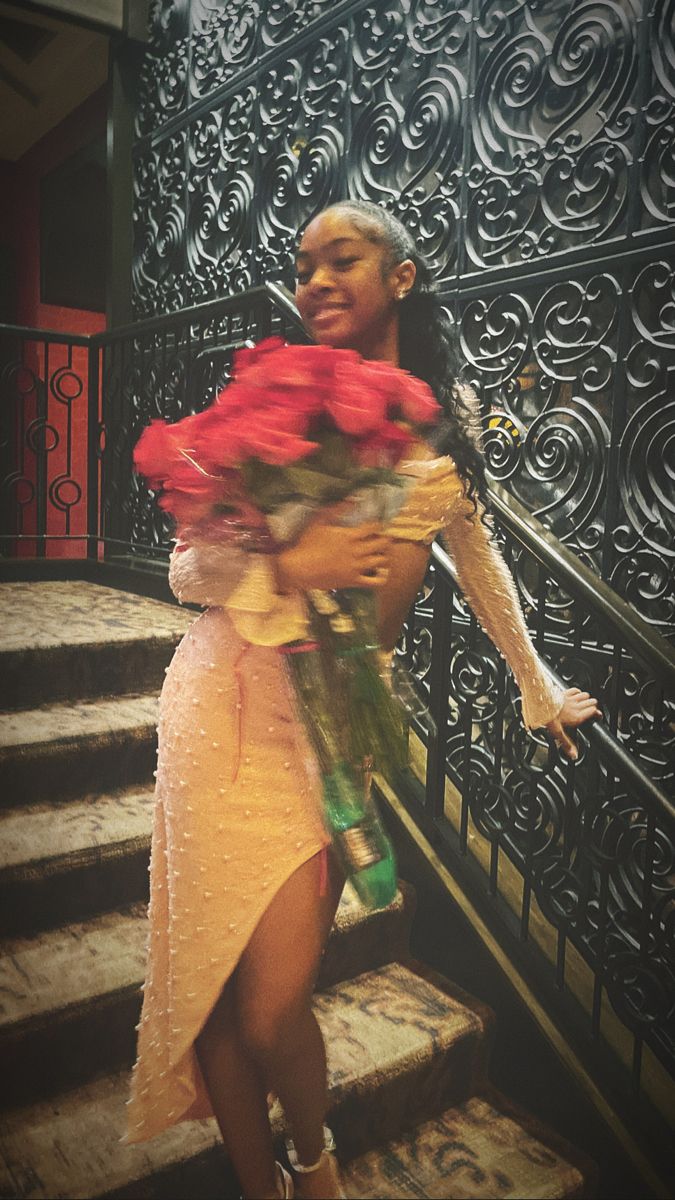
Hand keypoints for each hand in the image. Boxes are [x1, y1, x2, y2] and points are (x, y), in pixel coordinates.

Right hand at [275, 505, 390, 591]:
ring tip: (382, 553)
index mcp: (349, 536)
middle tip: (384, 538)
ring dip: (384, 555)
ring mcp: (356, 567)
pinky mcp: (353, 581)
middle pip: (382, 543)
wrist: (299, 569)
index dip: (378, 525)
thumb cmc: (306, 544)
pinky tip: (380, 572)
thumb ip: (336, 510)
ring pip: (381, 560)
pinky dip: (381, 576)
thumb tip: (352, 499)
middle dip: (386, 539)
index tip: (378, 525)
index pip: (374, 527)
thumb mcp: (319, 522)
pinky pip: (375, 581)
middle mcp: (356, 551)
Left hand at [545, 687, 601, 760]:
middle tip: (591, 710)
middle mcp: (575, 706)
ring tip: (584, 703)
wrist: (539, 702)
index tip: (597, 716)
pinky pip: (575, 690)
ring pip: (585, 695)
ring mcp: (570, 698)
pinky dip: (577, 692)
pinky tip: (575, 695)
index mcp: (576, 716)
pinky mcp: (564, 692)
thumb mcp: (557, 733)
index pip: (593, 711)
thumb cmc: (547, 716)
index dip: (597, 713)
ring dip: (586, 698)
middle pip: (591, 702)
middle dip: (593, 705)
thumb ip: (567, 744)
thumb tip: (574, 755)